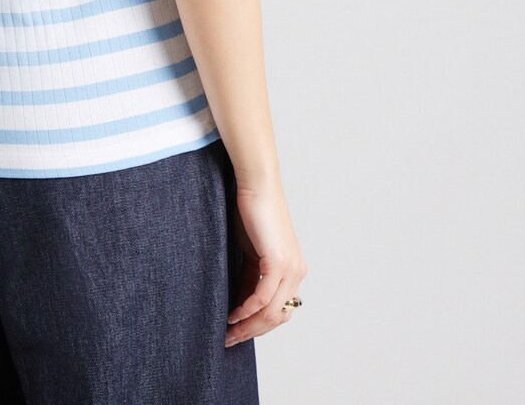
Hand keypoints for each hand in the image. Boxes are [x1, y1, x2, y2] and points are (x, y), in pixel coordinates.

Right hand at [225, 178, 307, 347]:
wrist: (256, 184)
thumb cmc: (251, 212)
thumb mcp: (251, 251)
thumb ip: (250, 276)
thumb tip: (240, 304)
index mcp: (293, 270)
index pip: (279, 310)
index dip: (258, 326)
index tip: (236, 334)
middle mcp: (297, 272)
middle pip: (278, 317)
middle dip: (253, 332)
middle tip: (229, 340)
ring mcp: (291, 268)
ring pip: (271, 312)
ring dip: (248, 326)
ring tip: (228, 332)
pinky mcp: (278, 261)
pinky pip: (262, 297)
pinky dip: (246, 310)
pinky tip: (233, 315)